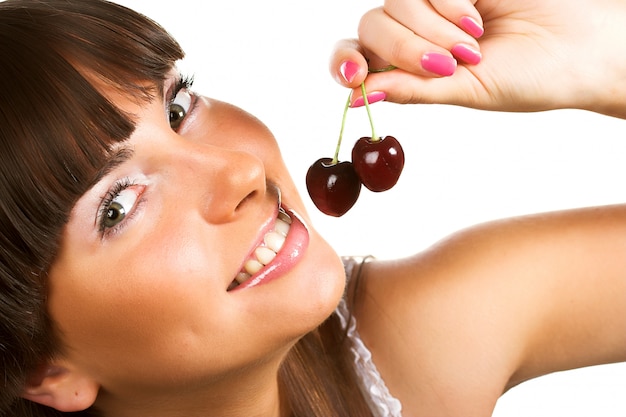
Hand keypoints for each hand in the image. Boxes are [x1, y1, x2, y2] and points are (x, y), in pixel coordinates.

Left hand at [330, 0, 625, 117]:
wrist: (576, 48)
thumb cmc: (525, 79)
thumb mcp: (464, 93)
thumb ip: (412, 91)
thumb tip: (357, 99)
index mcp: (406, 71)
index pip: (354, 60)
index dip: (345, 64)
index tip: (355, 75)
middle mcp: (413, 36)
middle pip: (372, 28)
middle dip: (404, 49)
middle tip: (448, 65)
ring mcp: (432, 6)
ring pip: (396, 3)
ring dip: (433, 28)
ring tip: (472, 45)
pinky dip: (448, 3)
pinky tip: (477, 17)